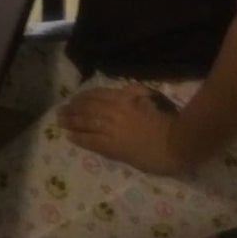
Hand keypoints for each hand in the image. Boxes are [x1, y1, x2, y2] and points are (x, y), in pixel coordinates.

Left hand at [57, 85, 185, 175]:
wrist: (175, 143)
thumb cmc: (169, 120)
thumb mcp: (153, 97)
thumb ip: (137, 92)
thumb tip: (125, 90)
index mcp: (124, 97)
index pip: (98, 95)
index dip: (84, 97)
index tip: (75, 98)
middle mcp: (114, 110)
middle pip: (87, 107)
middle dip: (73, 108)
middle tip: (61, 110)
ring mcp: (111, 129)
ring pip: (85, 123)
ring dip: (71, 121)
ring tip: (60, 121)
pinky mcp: (112, 147)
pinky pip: (90, 141)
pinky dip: (79, 138)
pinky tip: (69, 137)